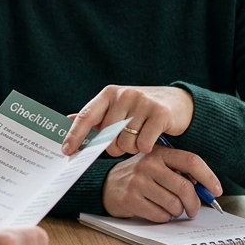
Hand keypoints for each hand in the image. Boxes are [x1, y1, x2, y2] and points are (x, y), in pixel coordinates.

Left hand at [60, 85, 194, 155]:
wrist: (178, 102)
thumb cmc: (141, 109)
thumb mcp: (116, 108)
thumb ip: (95, 116)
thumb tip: (66, 119)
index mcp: (109, 94)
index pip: (87, 116)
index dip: (75, 135)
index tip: (67, 150)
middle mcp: (124, 95)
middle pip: (108, 137)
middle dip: (115, 147)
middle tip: (126, 141)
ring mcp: (143, 102)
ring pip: (126, 143)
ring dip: (132, 148)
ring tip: (140, 137)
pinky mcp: (160, 113)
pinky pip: (144, 144)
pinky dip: (146, 148)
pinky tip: (151, 139)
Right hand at [102, 146, 221, 221]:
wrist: (107, 184)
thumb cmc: (140, 177)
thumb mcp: (158, 166)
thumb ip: (179, 173)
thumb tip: (206, 190)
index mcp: (160, 153)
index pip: (191, 161)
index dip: (208, 177)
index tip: (216, 190)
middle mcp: (148, 164)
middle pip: (185, 187)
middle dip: (194, 204)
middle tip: (193, 210)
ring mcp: (138, 181)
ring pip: (173, 204)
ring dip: (176, 212)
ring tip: (168, 208)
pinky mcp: (131, 199)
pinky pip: (159, 215)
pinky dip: (162, 217)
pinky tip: (155, 210)